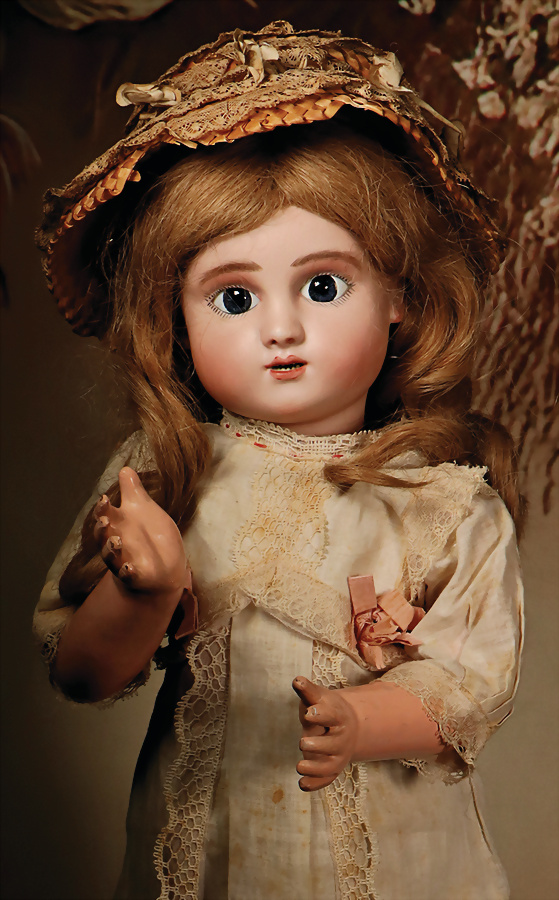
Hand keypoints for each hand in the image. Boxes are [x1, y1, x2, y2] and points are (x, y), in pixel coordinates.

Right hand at [93, 466, 187, 595]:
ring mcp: (123, 560)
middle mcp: (116, 542)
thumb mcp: (144, 509)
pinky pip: (126, 575)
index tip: (105, 499)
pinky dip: (126, 572)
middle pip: (102, 536)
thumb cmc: (151, 534)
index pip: (105, 514)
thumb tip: (125, 468)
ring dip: (111, 549)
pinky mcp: (133, 576)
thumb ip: (134, 491)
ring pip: (110, 556)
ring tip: (116, 541)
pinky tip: (130, 567)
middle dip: (101, 529)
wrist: (165, 565)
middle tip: (105, 520)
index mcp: (118, 524)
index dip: (102, 507)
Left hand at [293, 676, 358, 791]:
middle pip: (333, 745)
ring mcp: (338, 756)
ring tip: (299, 766)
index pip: (332, 716)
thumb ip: (307, 691)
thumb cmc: (326, 709)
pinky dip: (315, 784)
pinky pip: (326, 780)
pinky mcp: (332, 769)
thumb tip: (296, 680)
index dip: (321, 714)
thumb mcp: (318, 698)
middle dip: (318, 745)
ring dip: (315, 769)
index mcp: (339, 717)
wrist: (346, 726)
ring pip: (330, 766)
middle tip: (302, 742)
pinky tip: (301, 784)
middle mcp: (342, 738)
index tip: (308, 712)